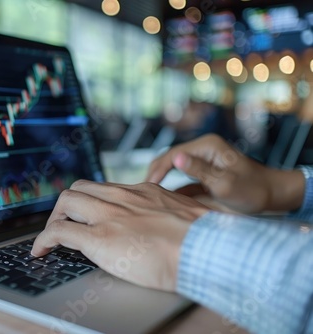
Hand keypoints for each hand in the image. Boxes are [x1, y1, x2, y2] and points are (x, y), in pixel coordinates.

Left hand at [31, 180, 208, 291]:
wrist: (207, 250)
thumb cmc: (204, 239)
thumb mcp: (185, 216)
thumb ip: (169, 214)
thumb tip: (170, 226)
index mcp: (142, 192)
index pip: (105, 188)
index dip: (90, 200)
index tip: (86, 212)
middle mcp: (122, 197)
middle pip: (80, 188)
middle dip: (67, 205)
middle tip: (65, 222)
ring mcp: (108, 215)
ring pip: (66, 201)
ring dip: (54, 218)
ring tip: (51, 237)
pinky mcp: (98, 237)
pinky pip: (59, 231)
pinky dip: (44, 240)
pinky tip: (41, 251)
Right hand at [146, 134, 304, 213]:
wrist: (272, 195)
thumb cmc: (251, 191)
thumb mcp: (224, 183)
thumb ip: (199, 170)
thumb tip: (176, 157)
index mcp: (207, 146)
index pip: (172, 155)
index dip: (157, 170)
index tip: (147, 187)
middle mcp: (203, 148)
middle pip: (169, 158)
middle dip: (154, 172)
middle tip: (141, 191)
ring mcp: (204, 158)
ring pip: (173, 165)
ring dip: (160, 177)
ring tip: (147, 193)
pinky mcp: (205, 170)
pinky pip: (182, 175)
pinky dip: (171, 184)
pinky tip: (162, 195)